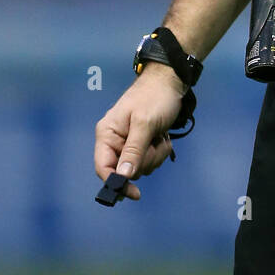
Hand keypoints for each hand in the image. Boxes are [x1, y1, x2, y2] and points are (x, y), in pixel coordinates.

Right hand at [94, 66, 186, 201]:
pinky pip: (150, 160)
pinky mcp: (141, 143)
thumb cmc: (155, 97)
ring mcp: (128, 143)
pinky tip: (162, 136)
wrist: (171, 81)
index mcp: (107, 134)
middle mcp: (114, 140)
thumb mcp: (145, 123)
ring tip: (159, 136)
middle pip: (126, 171)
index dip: (117, 183)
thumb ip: (134, 150)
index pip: (103, 168)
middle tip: (155, 142)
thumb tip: (123, 176)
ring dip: (155, 155)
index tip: (135, 193)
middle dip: (145, 160)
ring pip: (141, 167)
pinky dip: (160, 151)